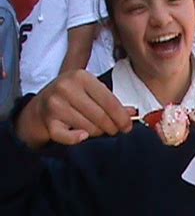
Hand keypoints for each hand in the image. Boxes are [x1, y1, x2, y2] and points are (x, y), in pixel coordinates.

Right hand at [16, 70, 133, 147]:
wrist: (41, 105)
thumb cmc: (72, 97)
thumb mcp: (91, 92)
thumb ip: (111, 101)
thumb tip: (132, 113)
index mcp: (82, 77)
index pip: (109, 101)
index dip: (122, 117)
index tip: (128, 127)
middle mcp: (67, 88)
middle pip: (100, 116)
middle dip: (112, 127)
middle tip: (115, 131)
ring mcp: (56, 105)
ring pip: (88, 128)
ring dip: (97, 133)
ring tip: (97, 130)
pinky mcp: (48, 122)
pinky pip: (68, 136)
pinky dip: (77, 139)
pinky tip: (83, 136)